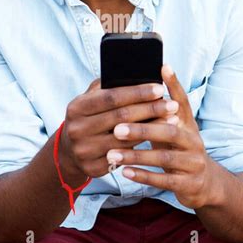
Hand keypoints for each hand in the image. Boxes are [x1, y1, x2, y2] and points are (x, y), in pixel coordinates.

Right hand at [59, 76, 179, 180]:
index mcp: (76, 107)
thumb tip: (137, 74)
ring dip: (152, 128)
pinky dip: (143, 146)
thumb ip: (108, 87)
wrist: (70, 151)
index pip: (111, 97)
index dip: (137, 92)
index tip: (159, 88)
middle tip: (172, 104)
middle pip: (121, 117)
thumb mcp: (91, 100)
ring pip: (126, 139)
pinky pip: (125, 156)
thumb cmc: (89, 118)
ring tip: (172, 119)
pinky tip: (159, 138)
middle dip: (150, 109)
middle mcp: (77, 129)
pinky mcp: (93, 167)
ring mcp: (84, 150)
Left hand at [105, 64, 221, 208]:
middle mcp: (194, 140)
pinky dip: (143, 176)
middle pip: (169, 131)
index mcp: (188, 124)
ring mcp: (194, 163)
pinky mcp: (189, 183)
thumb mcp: (173, 129)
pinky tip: (125, 172)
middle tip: (116, 128)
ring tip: (112, 154)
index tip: (162, 67)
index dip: (174, 84)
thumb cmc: (177, 149)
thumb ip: (158, 112)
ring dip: (136, 156)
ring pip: (164, 157)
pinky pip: (164, 180)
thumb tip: (135, 86)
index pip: (181, 100)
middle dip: (142, 129)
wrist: (203, 184)